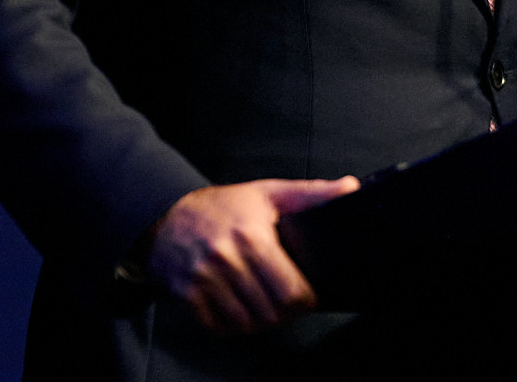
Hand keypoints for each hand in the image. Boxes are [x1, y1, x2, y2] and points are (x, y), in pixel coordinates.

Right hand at [144, 176, 360, 334]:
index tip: (307, 296)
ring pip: (245, 324)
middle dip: (285, 314)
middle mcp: (226, 259)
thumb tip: (350, 188)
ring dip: (260, 322)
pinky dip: (233, 326)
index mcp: (252, 236)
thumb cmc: (223, 206)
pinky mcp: (187, 295)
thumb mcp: (268, 193)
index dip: (305, 300)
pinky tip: (239, 309)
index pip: (290, 291)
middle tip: (287, 304)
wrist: (166, 214)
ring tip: (264, 307)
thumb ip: (312, 193)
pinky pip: (218, 327)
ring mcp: (204, 279)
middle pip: (270, 313)